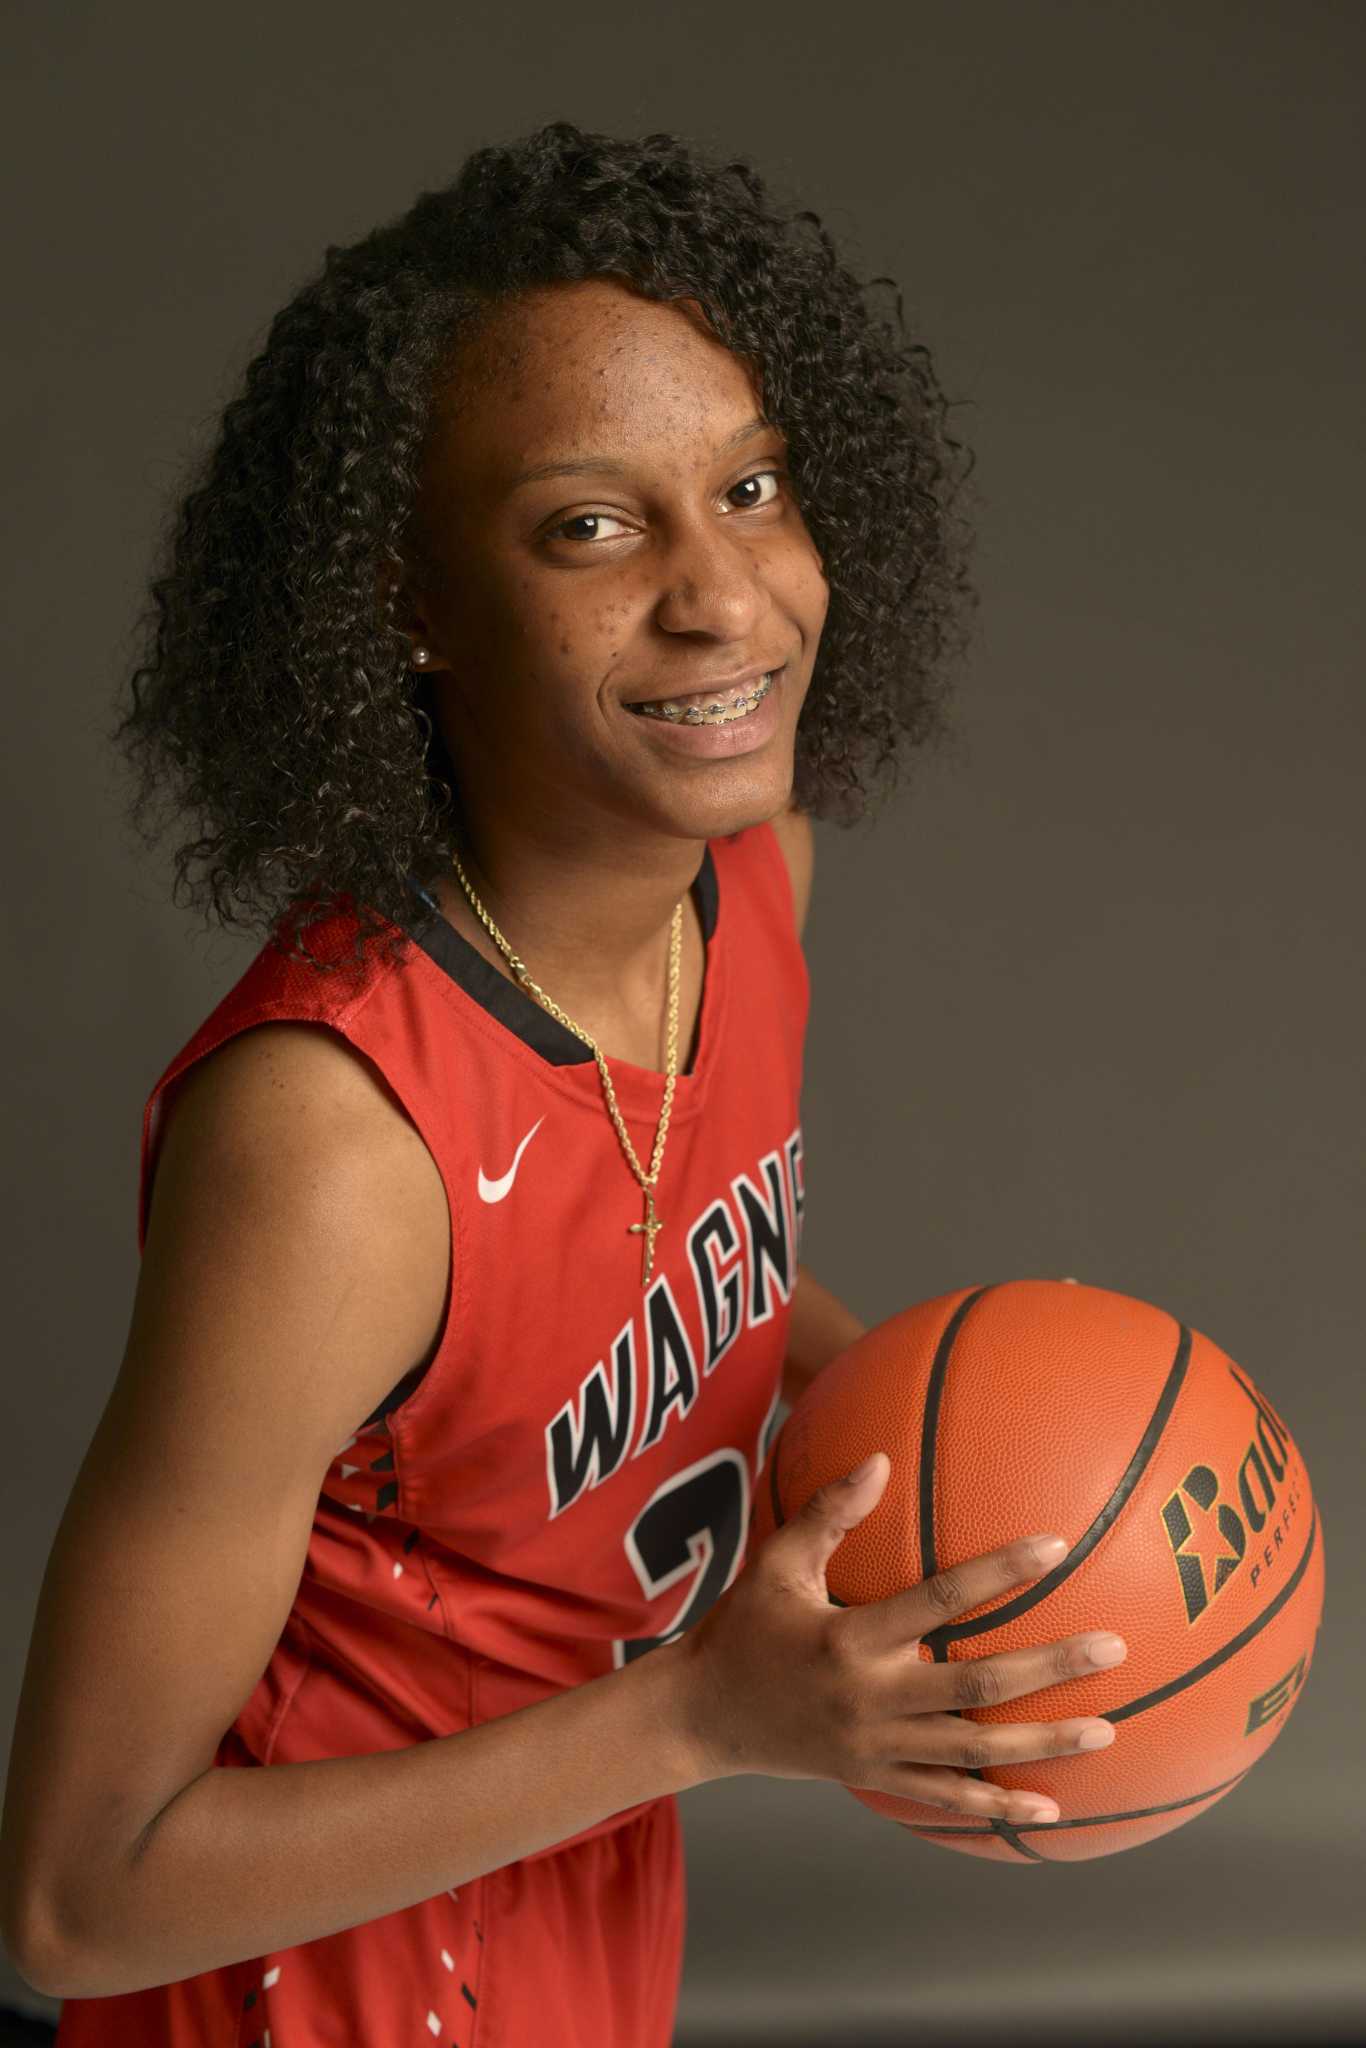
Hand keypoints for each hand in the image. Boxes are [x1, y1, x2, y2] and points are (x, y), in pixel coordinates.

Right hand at [675, 1452, 1125, 1824]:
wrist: (702, 1717)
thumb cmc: (743, 1626)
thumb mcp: (776, 1562)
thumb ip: (829, 1511)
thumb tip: (881, 1457)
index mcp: (848, 1639)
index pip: (938, 1600)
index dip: (998, 1572)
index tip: (1056, 1545)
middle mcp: (870, 1698)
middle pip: (978, 1687)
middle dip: (1051, 1667)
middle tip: (1115, 1645)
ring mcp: (877, 1748)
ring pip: (976, 1751)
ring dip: (1046, 1742)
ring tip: (1111, 1726)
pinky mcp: (878, 1780)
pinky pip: (948, 1798)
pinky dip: (999, 1806)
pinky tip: (1054, 1807)